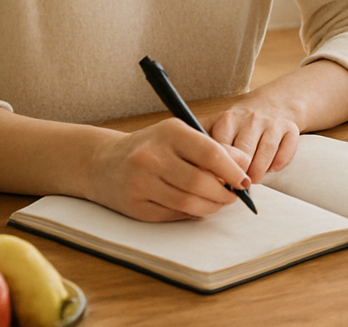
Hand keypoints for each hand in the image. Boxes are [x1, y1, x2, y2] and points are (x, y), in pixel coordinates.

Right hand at [87, 117, 251, 221]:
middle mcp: (152, 156)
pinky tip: (196, 206)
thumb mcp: (180, 135)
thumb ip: (213, 147)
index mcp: (169, 132)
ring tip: (218, 202)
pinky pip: (173, 215)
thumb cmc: (150, 146)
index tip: (245, 180)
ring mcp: (141, 183)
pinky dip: (191, 214)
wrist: (102, 162)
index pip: (210, 152)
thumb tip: (244, 164)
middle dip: (224, 194)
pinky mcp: (135, 206)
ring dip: (211, 207)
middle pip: (201, 182)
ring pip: (189, 203)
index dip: (233, 170)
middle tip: (233, 196)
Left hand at [205, 102, 302, 181]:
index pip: (220, 150)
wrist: (271, 103)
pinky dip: (279, 163)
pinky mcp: (290, 128)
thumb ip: (200, 141)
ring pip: (265, 153)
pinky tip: (272, 169)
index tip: (215, 182)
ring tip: (251, 181)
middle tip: (234, 187)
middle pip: (244, 154)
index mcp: (227, 120)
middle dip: (238, 175)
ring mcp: (271, 123)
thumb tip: (188, 165)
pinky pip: (285, 150)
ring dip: (258, 173)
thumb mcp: (215, 124)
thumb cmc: (238, 122)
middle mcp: (250, 119)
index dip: (217, 170)